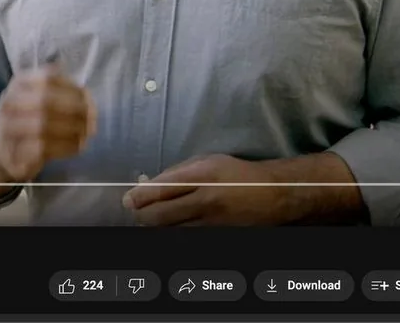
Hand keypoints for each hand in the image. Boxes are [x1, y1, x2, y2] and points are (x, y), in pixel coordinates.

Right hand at [0, 66, 96, 182]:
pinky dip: (65, 146)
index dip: (71, 88)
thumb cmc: (32, 118)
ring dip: (71, 129)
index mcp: (19, 83)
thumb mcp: (42, 97)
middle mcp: (9, 103)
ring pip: (42, 126)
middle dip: (74, 109)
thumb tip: (85, 95)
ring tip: (87, 131)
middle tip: (92, 117)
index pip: (47, 79)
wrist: (6, 149)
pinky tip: (78, 145)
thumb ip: (64, 91)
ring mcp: (7, 129)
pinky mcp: (13, 152)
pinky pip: (41, 148)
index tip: (88, 97)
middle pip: (44, 102)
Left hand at [123, 154, 296, 225]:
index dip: (139, 197)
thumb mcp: (208, 161)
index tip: (128, 199)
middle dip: (142, 214)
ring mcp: (210, 222)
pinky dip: (172, 232)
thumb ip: (177, 173)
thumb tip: (148, 185)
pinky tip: (169, 225)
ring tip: (151, 217)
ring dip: (155, 225)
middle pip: (160, 215)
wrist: (271, 194)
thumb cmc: (237, 174)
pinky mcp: (215, 235)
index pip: (161, 189)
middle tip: (135, 210)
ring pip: (169, 230)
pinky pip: (184, 236)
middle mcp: (205, 199)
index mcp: (203, 175)